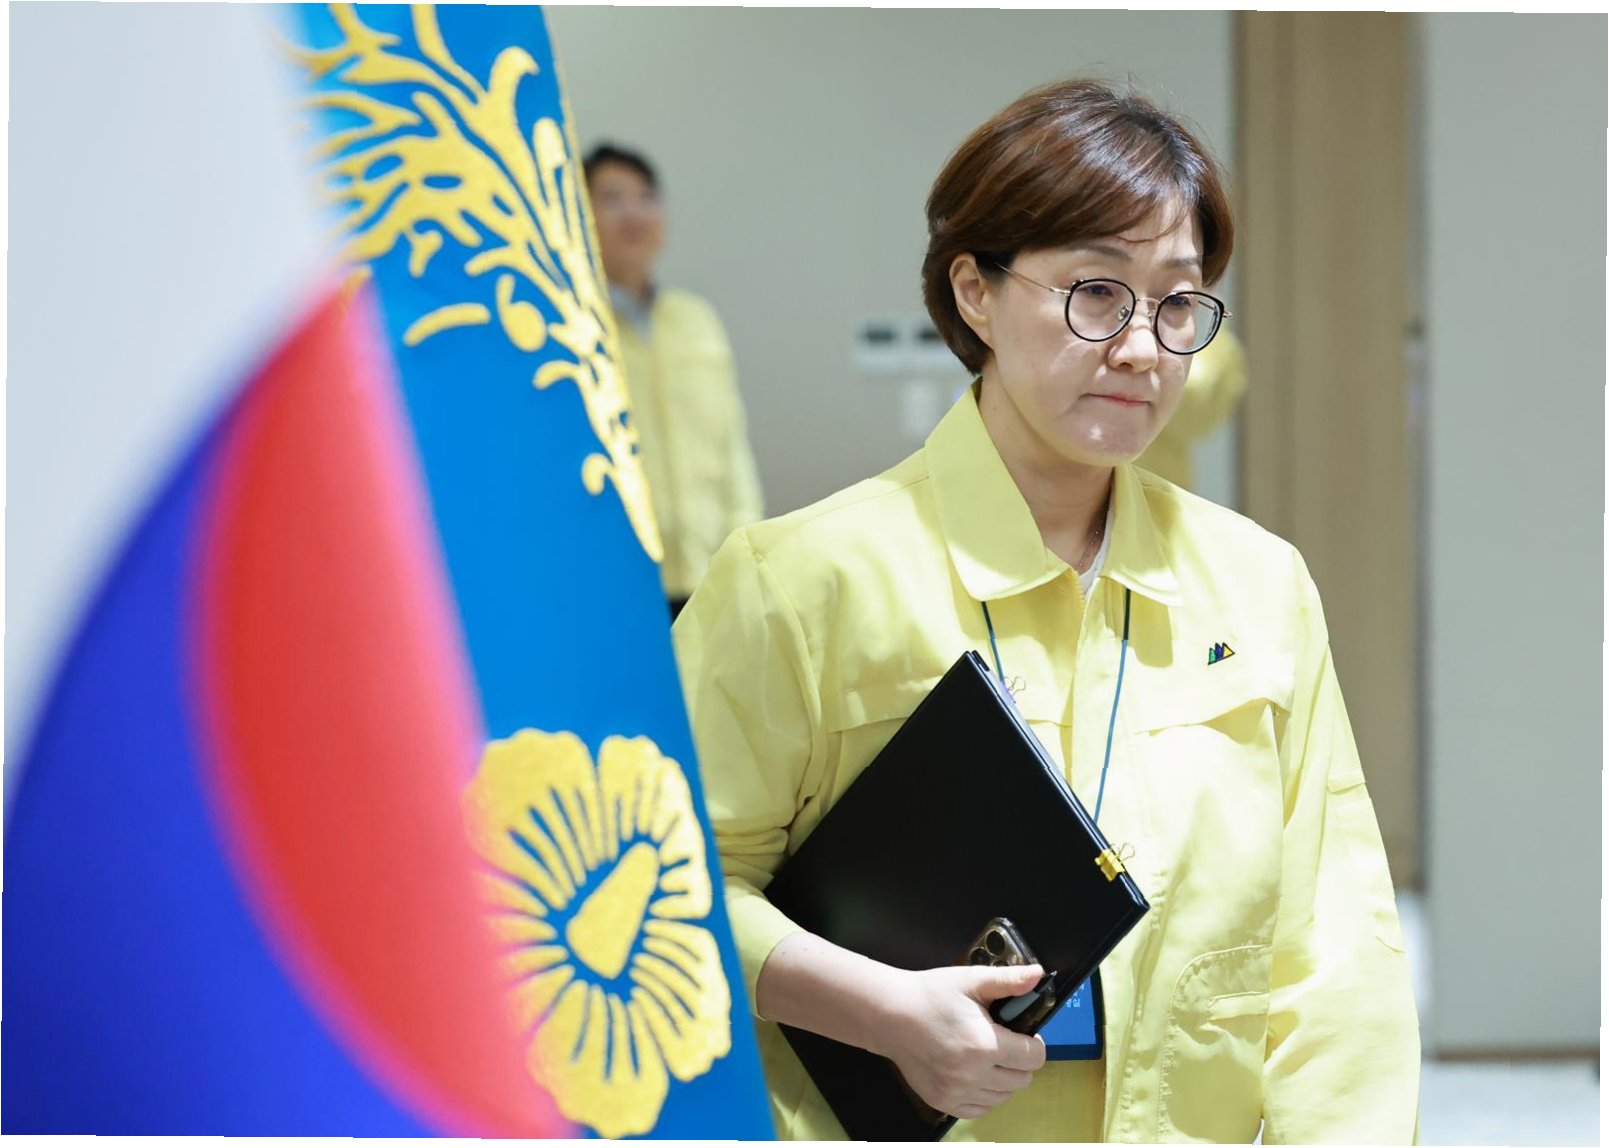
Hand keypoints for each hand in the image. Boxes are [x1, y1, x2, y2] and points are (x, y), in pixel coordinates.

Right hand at [873, 963, 1048, 1120]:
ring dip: (1004, 1079)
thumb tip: (1038, 975)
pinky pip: (981, 1109)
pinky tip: (975, 1074)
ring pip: (1003, 1097)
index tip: (1023, 1034)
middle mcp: (973, 1075)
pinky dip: (985, 1095)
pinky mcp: (944, 1102)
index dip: (1034, 1043)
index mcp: (985, 1044)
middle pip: (1022, 1080)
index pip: (1034, 1058)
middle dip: (1021, 1061)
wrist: (890, 1015)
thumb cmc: (931, 995)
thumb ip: (1008, 981)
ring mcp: (957, 1093)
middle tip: (1005, 1043)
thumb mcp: (971, 980)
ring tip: (989, 1057)